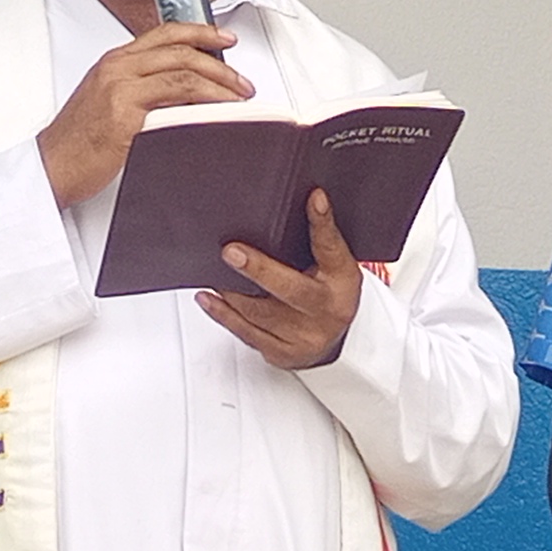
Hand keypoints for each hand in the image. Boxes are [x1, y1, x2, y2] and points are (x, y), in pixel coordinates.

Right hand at [37, 20, 249, 205]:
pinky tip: (216, 117)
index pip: (165, 33)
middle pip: (182, 52)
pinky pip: (174, 105)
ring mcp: (120, 90)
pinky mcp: (125, 116)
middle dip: (221, 65)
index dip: (201, 32)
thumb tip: (184, 93)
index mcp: (115, 61)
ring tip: (238, 100)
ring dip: (219, 86)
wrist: (51, 166)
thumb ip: (141, 88)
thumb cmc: (77, 141)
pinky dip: (202, 108)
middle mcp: (118, 68)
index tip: (225, 38)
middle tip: (242, 81)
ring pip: (184, 75)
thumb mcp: (107, 100)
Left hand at [205, 186, 367, 372]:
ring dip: (232, 291)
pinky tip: (209, 299)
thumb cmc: (329, 295)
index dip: (323, 223)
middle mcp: (324, 312)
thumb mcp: (336, 265)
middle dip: (259, 271)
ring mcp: (302, 337)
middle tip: (232, 252)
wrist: (332, 342)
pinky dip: (224, 314)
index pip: (332, 248)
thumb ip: (320, 239)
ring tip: (214, 270)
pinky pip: (246, 333)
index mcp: (342, 281)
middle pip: (291, 290)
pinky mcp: (280, 353)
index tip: (315, 198)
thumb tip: (309, 198)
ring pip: (260, 313)